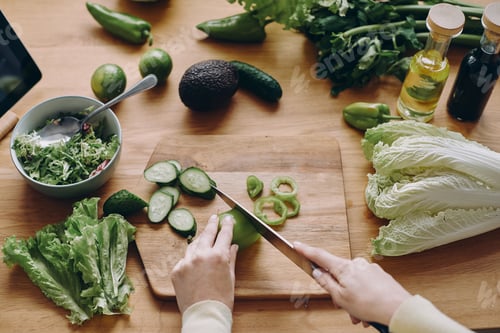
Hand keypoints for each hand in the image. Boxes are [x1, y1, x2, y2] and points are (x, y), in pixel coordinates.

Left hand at [171, 214, 238, 312]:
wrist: (204, 314)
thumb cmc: (221, 299)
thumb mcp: (230, 277)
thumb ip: (231, 258)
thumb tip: (233, 246)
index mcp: (218, 256)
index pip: (224, 234)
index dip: (227, 225)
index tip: (228, 218)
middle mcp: (201, 255)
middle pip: (207, 234)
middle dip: (212, 224)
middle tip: (214, 217)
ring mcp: (187, 262)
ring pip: (193, 245)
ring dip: (199, 241)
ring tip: (204, 238)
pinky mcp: (177, 270)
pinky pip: (184, 259)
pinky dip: (190, 258)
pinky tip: (195, 261)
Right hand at [294, 242, 410, 325]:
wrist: (399, 310)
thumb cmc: (370, 305)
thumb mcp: (341, 297)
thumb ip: (326, 283)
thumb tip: (317, 273)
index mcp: (344, 267)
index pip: (320, 256)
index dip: (306, 251)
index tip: (296, 245)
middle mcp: (357, 264)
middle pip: (338, 275)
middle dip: (338, 292)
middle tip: (342, 306)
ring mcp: (370, 269)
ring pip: (353, 284)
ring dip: (353, 300)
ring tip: (359, 315)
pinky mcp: (380, 277)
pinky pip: (366, 287)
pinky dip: (364, 299)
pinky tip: (368, 312)